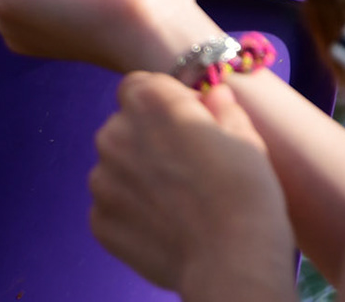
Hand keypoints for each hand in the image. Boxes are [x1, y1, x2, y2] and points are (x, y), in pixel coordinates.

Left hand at [90, 73, 296, 299]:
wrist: (233, 260)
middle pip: (124, 125)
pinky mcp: (99, 221)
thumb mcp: (245, 137)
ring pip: (115, 166)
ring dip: (136, 175)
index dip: (165, 101)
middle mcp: (115, 133)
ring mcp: (102, 180)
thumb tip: (215, 96)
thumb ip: (222, 109)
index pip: (140, 85)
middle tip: (184, 166)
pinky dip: (131, 212)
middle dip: (148, 138)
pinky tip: (163, 225)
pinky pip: (112, 206)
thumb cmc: (245, 190)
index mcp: (150, 102)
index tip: (189, 124)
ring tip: (175, 201)